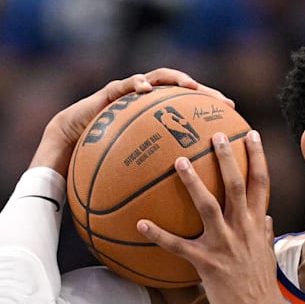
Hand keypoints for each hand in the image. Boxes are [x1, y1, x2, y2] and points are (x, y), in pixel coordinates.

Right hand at [30, 68, 233, 176]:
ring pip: (157, 80)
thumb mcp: (135, 185)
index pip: (193, 116)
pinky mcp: (108, 94)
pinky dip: (134, 84)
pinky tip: (144, 89)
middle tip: (222, 101)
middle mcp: (148, 109)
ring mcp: (130, 98)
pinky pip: (122, 86)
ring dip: (174, 79)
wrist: (66, 154)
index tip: (238, 124)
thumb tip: (182, 223)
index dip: (214, 117)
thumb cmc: (100, 172)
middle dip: (203, 92)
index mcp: (159, 127)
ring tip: (189, 86)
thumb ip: (158, 192)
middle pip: (182, 94)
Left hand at [137, 130, 280, 303]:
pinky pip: (179, 246)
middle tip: (213, 134)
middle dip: (226, 157)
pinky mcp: (208, 264)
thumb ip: (265, 233)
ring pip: (209, 206)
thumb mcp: (267, 253)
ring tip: (177, 161)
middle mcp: (244, 228)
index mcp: (257, 223)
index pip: (261, 182)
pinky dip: (159, 235)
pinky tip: (140, 224)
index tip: (250, 134)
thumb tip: (266, 217)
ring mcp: (226, 245)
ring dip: (193, 182)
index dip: (257, 156)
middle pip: (236, 185)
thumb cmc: (262, 285)